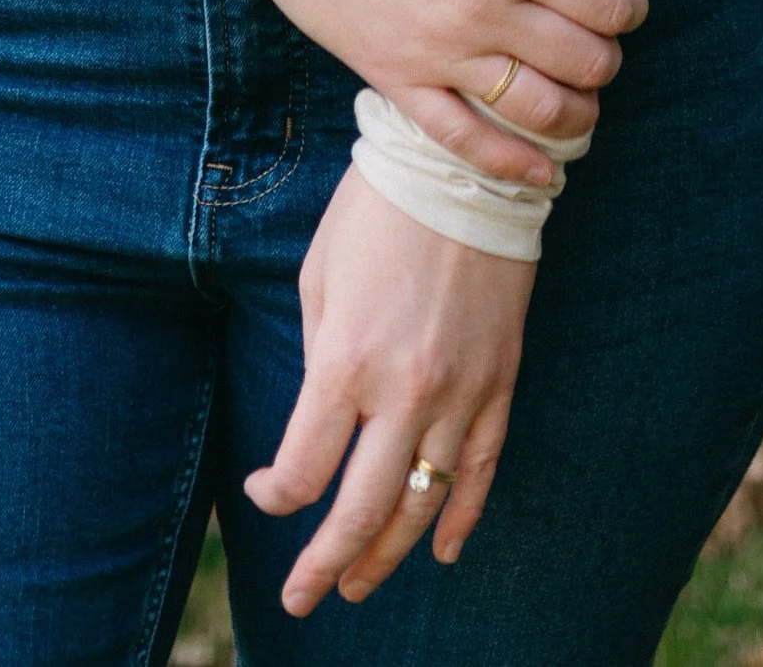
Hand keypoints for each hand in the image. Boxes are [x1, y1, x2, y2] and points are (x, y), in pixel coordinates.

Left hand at [244, 165, 530, 611]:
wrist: (464, 165)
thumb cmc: (374, 213)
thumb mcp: (320, 276)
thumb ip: (318, 358)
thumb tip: (318, 425)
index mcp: (346, 360)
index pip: (304, 470)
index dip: (275, 496)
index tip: (263, 493)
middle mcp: (404, 390)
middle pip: (360, 509)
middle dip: (323, 564)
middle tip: (301, 597)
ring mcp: (459, 392)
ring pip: (421, 503)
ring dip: (385, 555)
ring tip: (357, 584)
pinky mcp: (499, 382)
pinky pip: (482, 470)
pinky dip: (462, 518)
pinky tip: (440, 551)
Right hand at [264, 0, 644, 188]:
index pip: (602, 1)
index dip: (629, 5)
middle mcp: (482, 10)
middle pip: (581, 60)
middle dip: (608, 55)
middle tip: (603, 40)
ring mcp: (438, 53)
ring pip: (536, 110)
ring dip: (578, 113)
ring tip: (583, 98)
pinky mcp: (397, 79)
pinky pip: (462, 139)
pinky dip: (510, 163)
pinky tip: (541, 172)